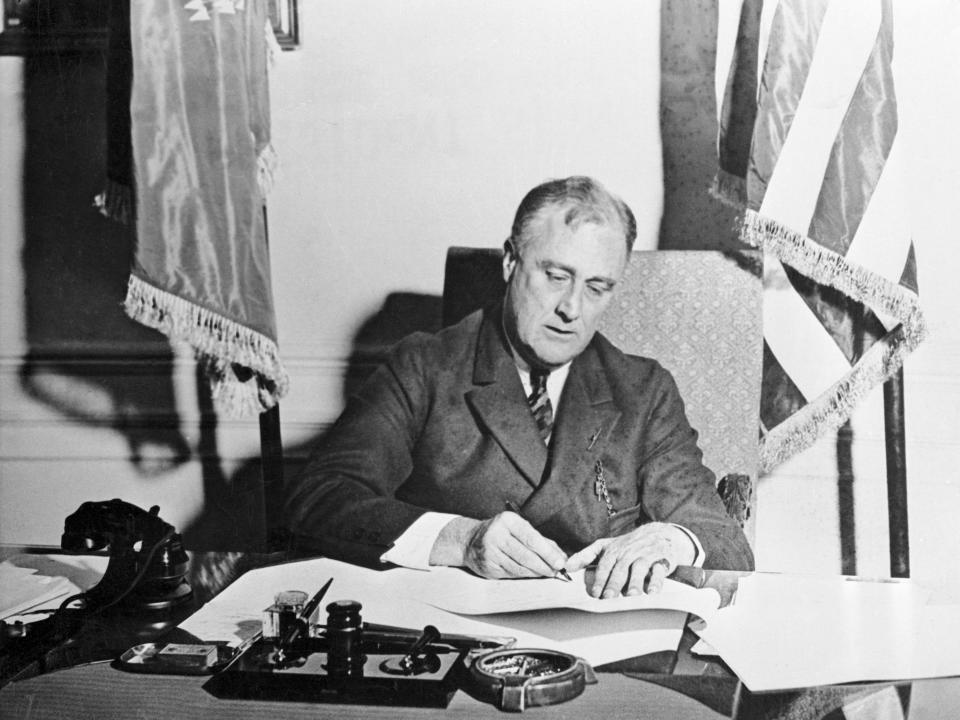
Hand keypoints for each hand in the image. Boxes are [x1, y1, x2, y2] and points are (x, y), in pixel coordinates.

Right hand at [430, 513, 567, 578]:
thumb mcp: (519, 529)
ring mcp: (490, 552)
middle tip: (556, 571)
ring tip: (546, 573)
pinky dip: (524, 575)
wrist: (470, 541)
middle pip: (525, 555)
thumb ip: (541, 541)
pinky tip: (531, 574)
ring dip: (536, 572)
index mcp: (507, 521)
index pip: (531, 538)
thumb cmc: (502, 534)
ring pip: (519, 567)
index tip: (560, 562)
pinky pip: (511, 574)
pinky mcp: (488, 566)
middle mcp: (496, 535)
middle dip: (544, 565)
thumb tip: (561, 556)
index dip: (547, 552)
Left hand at [564, 522, 694, 596]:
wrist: (659, 534)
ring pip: (639, 568)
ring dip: (634, 582)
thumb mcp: (606, 546)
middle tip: (608, 597)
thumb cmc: (627, 544)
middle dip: (614, 583)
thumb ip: (586, 555)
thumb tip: (567, 566)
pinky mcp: (661, 561)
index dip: (600, 579)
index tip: (595, 593)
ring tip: (630, 596)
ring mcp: (645, 555)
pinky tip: (651, 592)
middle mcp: (629, 552)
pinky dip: (656, 581)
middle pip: (620, 568)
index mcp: (614, 550)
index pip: (605, 565)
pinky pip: (659, 571)